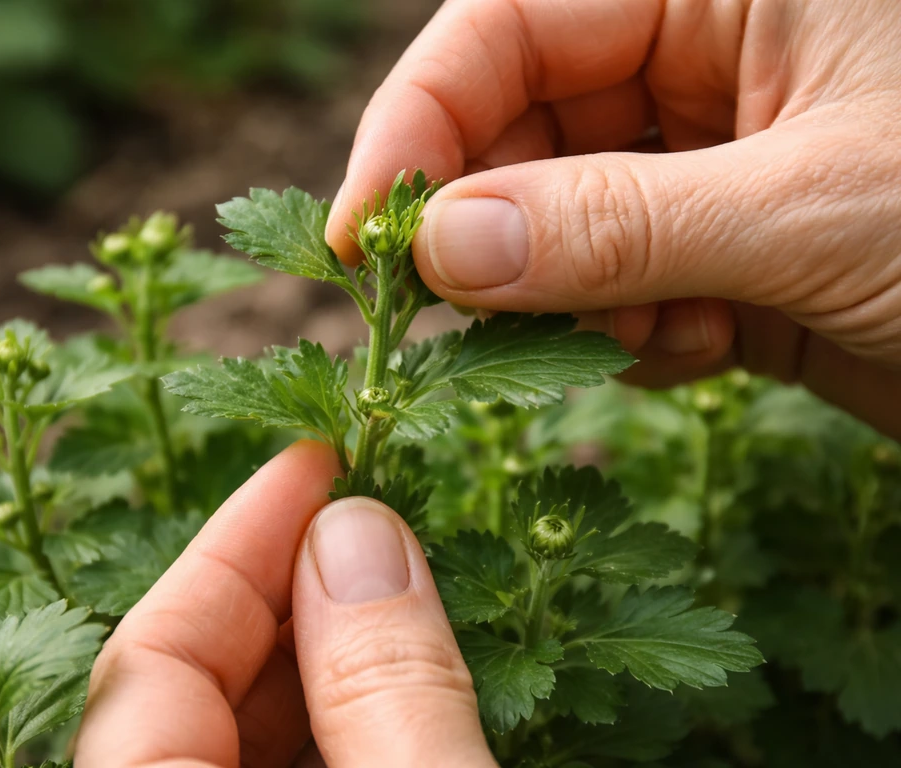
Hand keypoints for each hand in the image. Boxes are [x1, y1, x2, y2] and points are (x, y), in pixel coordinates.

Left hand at [74, 440, 496, 767]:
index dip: (240, 540)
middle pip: (202, 688)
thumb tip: (358, 533)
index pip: (151, 655)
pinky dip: (355, 728)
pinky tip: (413, 693)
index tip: (319, 458)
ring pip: (253, 737)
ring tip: (417, 596)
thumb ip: (386, 688)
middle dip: (301, 592)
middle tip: (385, 520)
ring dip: (338, 660)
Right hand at [326, 0, 900, 438]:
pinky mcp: (718, 248)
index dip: (419, 123)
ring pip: (557, 221)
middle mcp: (704, 54)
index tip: (366, 235)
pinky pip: (613, 287)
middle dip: (489, 229)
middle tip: (456, 318)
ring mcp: (705, 157)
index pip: (510, 23)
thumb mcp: (809, 209)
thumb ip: (614, 225)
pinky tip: (695, 352)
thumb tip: (443, 247)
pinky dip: (627, 335)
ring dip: (565, 298)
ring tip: (639, 340)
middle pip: (518, 128)